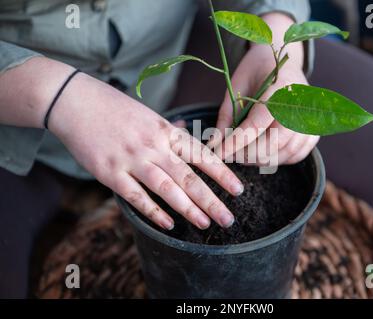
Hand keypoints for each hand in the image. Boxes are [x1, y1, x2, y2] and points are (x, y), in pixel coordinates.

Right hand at [49, 72, 243, 229]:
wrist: (74, 101)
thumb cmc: (114, 108)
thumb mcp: (148, 114)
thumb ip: (169, 130)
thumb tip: (188, 131)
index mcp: (165, 130)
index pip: (201, 155)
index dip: (222, 174)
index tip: (238, 190)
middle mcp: (153, 145)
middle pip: (189, 176)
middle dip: (211, 200)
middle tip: (228, 219)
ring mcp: (131, 159)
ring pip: (167, 188)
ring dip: (188, 208)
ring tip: (205, 224)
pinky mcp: (109, 172)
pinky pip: (136, 196)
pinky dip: (153, 211)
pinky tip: (168, 223)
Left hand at [211, 13, 319, 165]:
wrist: (284, 64)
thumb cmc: (257, 73)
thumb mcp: (236, 86)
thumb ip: (226, 116)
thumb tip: (215, 145)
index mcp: (280, 88)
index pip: (257, 124)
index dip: (236, 142)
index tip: (220, 153)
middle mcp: (301, 106)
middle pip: (272, 144)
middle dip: (247, 154)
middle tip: (231, 153)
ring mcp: (310, 122)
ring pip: (282, 154)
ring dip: (260, 159)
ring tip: (243, 152)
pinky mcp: (313, 134)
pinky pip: (294, 156)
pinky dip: (277, 159)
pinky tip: (263, 152)